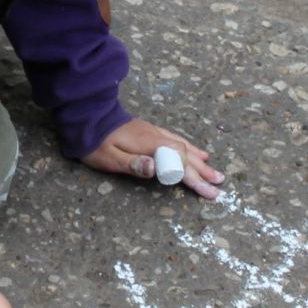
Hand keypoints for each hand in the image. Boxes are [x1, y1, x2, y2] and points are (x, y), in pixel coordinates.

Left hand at [80, 118, 224, 199]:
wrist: (87, 116)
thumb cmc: (95, 142)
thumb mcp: (109, 158)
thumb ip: (133, 164)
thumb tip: (155, 169)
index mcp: (149, 144)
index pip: (178, 163)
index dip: (194, 178)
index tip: (209, 191)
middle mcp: (157, 137)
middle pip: (185, 156)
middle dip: (203, 172)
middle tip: (219, 185)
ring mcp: (155, 133)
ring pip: (184, 148)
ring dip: (200, 161)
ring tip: (215, 172)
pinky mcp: (152, 132)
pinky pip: (178, 140)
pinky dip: (191, 148)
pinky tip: (199, 153)